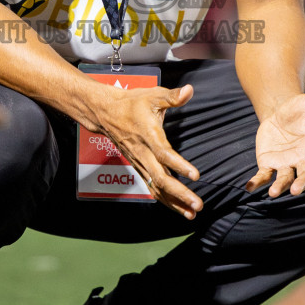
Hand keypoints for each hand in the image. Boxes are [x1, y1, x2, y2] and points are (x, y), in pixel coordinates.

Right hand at [88, 84, 202, 219]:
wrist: (106, 113)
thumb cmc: (132, 103)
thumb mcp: (152, 95)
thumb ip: (172, 96)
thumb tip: (189, 91)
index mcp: (149, 136)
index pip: (164, 154)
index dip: (179, 165)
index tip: (195, 176)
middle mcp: (144, 153)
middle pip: (161, 179)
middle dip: (180, 194)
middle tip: (198, 205)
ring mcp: (140, 163)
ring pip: (156, 188)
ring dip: (174, 202)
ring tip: (192, 213)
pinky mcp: (139, 167)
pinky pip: (152, 187)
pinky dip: (166, 200)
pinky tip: (179, 208)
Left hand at [247, 87, 304, 197]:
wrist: (279, 114)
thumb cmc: (299, 109)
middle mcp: (302, 158)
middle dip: (302, 183)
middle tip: (296, 190)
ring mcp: (286, 163)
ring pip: (285, 178)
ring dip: (280, 186)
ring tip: (273, 193)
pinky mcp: (269, 164)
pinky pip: (264, 175)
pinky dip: (257, 182)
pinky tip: (249, 187)